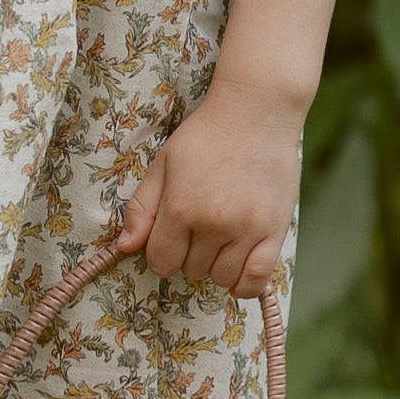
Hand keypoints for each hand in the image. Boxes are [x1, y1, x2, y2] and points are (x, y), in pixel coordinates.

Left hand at [115, 79, 301, 298]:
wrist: (257, 113)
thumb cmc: (205, 136)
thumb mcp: (163, 165)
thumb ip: (142, 208)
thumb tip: (124, 247)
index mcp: (181, 209)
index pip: (161, 262)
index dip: (161, 254)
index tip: (169, 239)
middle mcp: (213, 225)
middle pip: (191, 270)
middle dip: (188, 255)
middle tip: (198, 228)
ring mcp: (247, 230)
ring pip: (220, 277)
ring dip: (215, 266)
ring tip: (219, 240)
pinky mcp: (275, 231)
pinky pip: (257, 280)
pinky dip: (244, 285)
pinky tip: (238, 271)